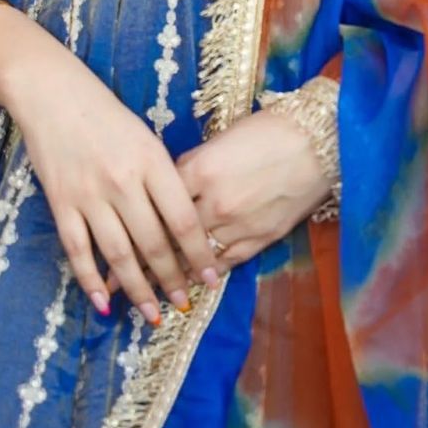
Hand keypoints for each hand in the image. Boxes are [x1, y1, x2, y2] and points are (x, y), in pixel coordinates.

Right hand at [6, 42, 219, 324]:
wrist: (52, 93)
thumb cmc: (105, 113)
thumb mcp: (145, 136)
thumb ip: (162, 177)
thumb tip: (182, 225)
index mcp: (151, 160)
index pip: (183, 218)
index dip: (199, 253)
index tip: (210, 277)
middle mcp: (123, 181)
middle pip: (154, 243)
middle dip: (172, 279)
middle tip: (184, 303)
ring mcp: (90, 194)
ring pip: (119, 255)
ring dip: (138, 290)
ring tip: (153, 314)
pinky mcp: (61, 203)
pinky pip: (78, 250)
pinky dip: (91, 280)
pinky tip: (103, 302)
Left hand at [104, 106, 332, 293]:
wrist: (319, 142)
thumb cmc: (269, 130)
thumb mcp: (222, 140)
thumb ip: (192, 166)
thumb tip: (168, 185)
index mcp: (198, 170)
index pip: (154, 202)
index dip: (130, 224)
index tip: (108, 240)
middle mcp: (212, 202)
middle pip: (166, 238)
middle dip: (136, 265)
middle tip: (111, 287)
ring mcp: (236, 225)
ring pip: (192, 259)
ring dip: (168, 279)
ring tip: (143, 297)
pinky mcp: (259, 239)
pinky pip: (223, 263)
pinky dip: (204, 275)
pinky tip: (189, 286)